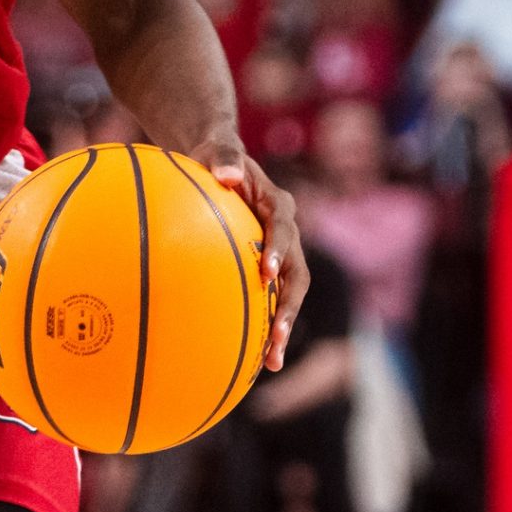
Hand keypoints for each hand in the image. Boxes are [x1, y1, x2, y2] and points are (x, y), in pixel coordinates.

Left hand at [191, 138, 308, 371]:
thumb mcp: (217, 148)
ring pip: (288, 294)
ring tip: (271, 363)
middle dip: (289, 308)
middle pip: (297, 274)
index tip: (267, 273)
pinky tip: (247, 356)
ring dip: (282, 326)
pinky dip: (262, 323)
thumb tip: (227, 174)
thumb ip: (224, 157)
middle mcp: (285, 232)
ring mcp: (279, 252)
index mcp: (277, 204)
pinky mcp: (265, 266)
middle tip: (278, 338)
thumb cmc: (214, 154)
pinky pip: (267, 297)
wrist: (218, 162)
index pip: (285, 228)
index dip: (280, 250)